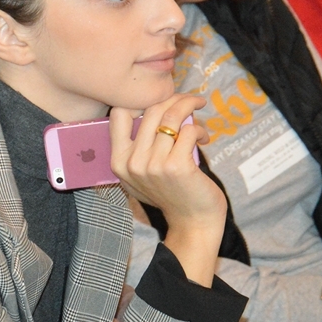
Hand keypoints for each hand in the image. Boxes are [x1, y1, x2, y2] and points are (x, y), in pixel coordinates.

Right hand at [110, 95, 225, 285]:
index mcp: (118, 162)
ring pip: (171, 116)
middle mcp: (132, 162)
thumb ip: (139, 146)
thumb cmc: (171, 194)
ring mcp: (154, 165)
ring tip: (199, 109)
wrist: (192, 222)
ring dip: (189, 107)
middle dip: (174, 98)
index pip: (118, 114)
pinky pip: (188, 130)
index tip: (159, 101)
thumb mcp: (141, 174)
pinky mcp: (177, 166)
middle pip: (151, 110)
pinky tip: (204, 138)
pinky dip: (199, 129)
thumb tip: (156, 108)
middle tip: (190, 100)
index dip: (139, 101)